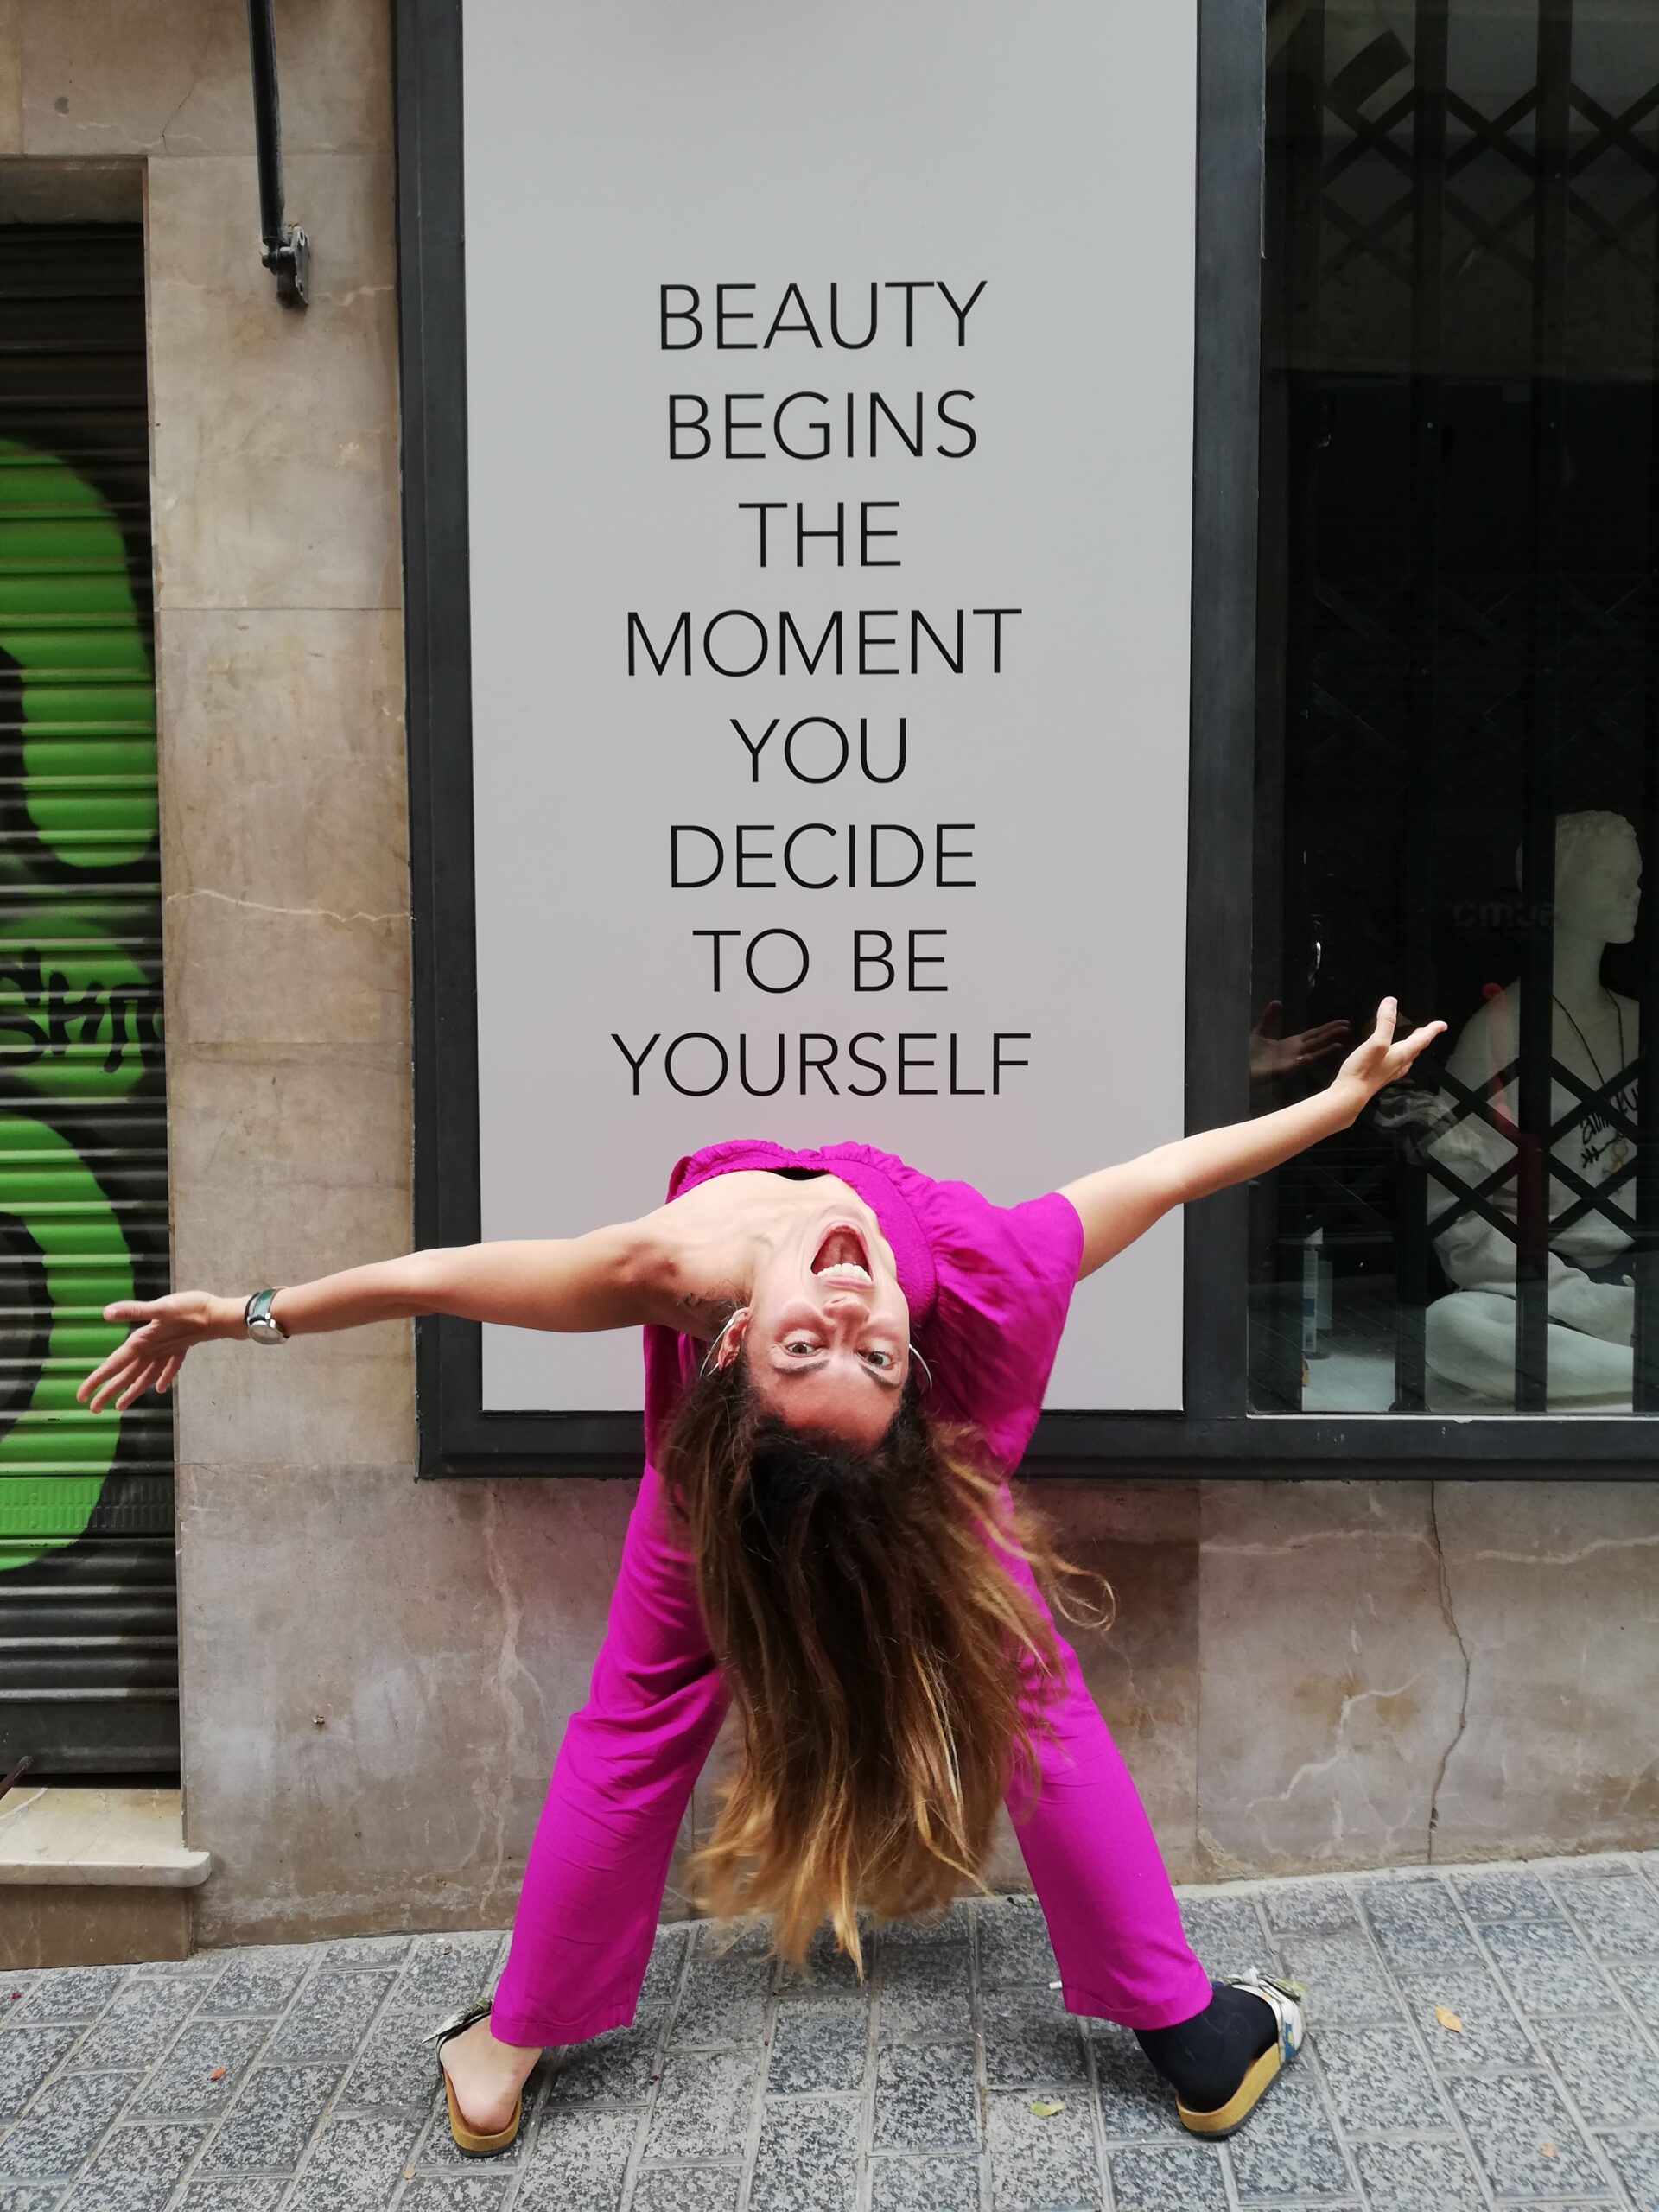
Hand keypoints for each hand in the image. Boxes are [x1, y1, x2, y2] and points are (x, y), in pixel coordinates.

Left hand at [76, 1291, 242, 1413]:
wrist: (220, 1317)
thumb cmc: (191, 1310)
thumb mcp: (161, 1307)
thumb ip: (134, 1311)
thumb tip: (107, 1313)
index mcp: (143, 1343)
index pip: (114, 1365)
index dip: (96, 1380)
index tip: (81, 1397)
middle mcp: (153, 1352)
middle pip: (127, 1376)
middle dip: (109, 1392)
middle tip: (93, 1409)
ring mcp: (167, 1352)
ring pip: (145, 1376)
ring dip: (132, 1391)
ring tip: (121, 1406)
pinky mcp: (180, 1348)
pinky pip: (167, 1367)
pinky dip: (162, 1378)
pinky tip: (160, 1388)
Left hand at [1250, 999, 1352, 1082]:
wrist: (1238, 1067)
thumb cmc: (1248, 1054)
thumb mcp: (1260, 1031)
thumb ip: (1270, 1018)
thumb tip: (1277, 1002)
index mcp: (1290, 1044)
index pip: (1313, 1034)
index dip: (1327, 1028)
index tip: (1341, 1022)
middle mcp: (1295, 1052)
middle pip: (1318, 1039)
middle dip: (1332, 1032)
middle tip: (1348, 1025)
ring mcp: (1293, 1060)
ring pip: (1315, 1048)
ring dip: (1329, 1042)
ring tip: (1344, 1035)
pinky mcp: (1288, 1068)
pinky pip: (1306, 1060)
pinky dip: (1318, 1054)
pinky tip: (1329, 1049)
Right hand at [1335, 996, 1446, 1113]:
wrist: (1349, 1094)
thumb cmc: (1363, 1071)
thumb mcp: (1376, 1042)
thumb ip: (1385, 1022)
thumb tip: (1391, 1003)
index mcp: (1402, 1054)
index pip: (1423, 1039)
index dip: (1433, 1030)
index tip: (1442, 1025)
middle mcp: (1398, 1063)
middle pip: (1416, 1048)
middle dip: (1423, 1037)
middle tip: (1429, 1030)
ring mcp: (1389, 1071)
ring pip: (1407, 1057)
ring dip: (1412, 1047)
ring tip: (1412, 1041)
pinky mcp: (1379, 1076)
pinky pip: (1395, 1063)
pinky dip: (1398, 1055)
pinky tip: (1391, 1057)